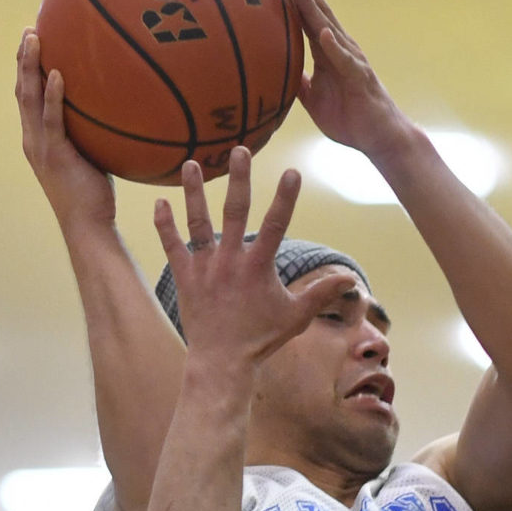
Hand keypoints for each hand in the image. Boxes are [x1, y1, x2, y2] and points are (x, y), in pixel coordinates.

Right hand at [17, 29, 116, 236]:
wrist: (89, 226)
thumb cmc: (95, 196)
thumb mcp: (92, 157)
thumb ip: (94, 134)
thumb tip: (117, 113)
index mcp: (38, 139)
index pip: (28, 98)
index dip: (27, 70)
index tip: (32, 42)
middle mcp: (33, 139)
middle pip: (22, 91)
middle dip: (23, 59)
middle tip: (28, 30)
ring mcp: (41, 147)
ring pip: (29, 99)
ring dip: (30, 66)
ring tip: (34, 38)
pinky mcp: (56, 155)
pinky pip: (53, 120)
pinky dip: (53, 96)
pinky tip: (60, 74)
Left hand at [152, 148, 333, 366]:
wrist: (222, 361)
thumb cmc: (261, 339)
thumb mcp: (297, 316)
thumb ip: (322, 293)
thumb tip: (352, 279)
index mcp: (259, 266)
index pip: (276, 224)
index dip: (285, 198)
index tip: (292, 172)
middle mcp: (230, 260)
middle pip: (235, 210)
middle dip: (238, 178)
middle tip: (239, 149)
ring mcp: (205, 267)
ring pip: (198, 221)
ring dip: (193, 191)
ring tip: (189, 163)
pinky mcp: (185, 276)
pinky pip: (172, 245)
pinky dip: (164, 224)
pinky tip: (159, 202)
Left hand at [282, 0, 406, 158]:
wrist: (380, 139)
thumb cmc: (350, 120)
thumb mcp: (314, 101)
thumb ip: (299, 84)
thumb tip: (277, 75)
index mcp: (327, 54)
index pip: (307, 21)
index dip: (293, 0)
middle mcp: (340, 50)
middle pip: (318, 14)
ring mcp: (351, 62)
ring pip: (329, 29)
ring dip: (313, 8)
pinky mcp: (360, 79)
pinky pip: (345, 61)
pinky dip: (334, 47)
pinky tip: (322, 33)